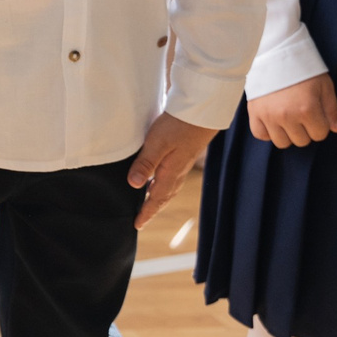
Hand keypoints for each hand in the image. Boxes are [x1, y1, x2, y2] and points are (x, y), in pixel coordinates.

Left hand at [128, 111, 219, 228]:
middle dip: (153, 209)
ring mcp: (182, 163)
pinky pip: (172, 177)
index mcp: (171, 173)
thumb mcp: (157, 144)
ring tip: (148, 203)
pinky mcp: (183, 154)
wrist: (201, 112)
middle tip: (142, 219)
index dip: (146, 213)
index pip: (156, 199)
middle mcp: (178, 172)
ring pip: (168, 187)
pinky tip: (158, 178)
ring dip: (158, 197)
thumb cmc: (178, 126)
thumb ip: (145, 164)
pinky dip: (163, 184)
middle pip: (164, 197)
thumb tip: (135, 185)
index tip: (137, 224)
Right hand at [247, 73, 336, 149]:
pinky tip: (273, 122)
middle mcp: (287, 115)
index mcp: (307, 109)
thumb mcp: (324, 86)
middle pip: (301, 141)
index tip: (316, 114)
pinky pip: (260, 135)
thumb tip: (336, 129)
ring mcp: (268, 115)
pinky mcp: (254, 113)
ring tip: (288, 119)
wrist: (276, 54)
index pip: (319, 135)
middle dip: (305, 131)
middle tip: (302, 115)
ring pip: (281, 142)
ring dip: (287, 134)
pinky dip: (268, 132)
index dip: (321, 125)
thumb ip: (331, 109)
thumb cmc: (303, 70)